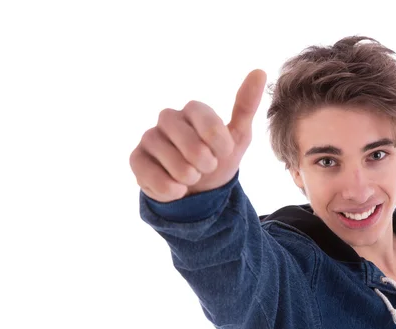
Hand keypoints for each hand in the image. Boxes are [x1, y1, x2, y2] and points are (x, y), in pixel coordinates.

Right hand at [130, 69, 266, 202]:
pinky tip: (177, 189)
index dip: (218, 140)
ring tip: (192, 177)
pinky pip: (150, 175)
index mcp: (193, 110)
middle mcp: (168, 118)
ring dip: (189, 177)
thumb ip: (247, 105)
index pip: (204, 117)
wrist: (198, 190)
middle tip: (208, 167)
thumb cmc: (218, 158)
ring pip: (170, 160)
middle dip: (205, 162)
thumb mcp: (238, 136)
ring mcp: (149, 137)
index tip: (225, 152)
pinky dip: (170, 189)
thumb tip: (259, 71)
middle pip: (187, 140)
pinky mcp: (136, 158)